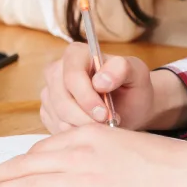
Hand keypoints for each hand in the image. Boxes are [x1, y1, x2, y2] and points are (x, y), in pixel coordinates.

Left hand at [0, 124, 186, 186]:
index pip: (41, 148)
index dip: (16, 162)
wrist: (185, 174)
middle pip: (26, 165)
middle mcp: (79, 154)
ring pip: (29, 185)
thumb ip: (92, 149)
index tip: (1, 171)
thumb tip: (70, 162)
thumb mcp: (120, 142)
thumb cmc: (160, 161)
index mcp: (87, 134)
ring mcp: (83, 180)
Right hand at [40, 42, 170, 132]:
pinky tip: (92, 129)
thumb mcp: (137, 73)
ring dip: (82, 127)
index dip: (86, 97)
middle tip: (107, 123)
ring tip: (104, 125)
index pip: (72, 76)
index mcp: (76, 53)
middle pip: (61, 99)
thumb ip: (122, 69)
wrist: (131, 106)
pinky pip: (56, 128)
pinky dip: (76, 133)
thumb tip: (100, 80)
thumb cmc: (132, 86)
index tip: (104, 113)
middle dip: (85, 117)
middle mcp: (58, 70)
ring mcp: (50, 92)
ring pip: (58, 117)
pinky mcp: (49, 111)